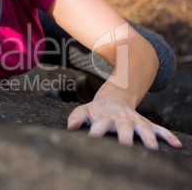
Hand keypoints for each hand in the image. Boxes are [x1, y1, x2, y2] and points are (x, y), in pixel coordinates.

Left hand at [67, 95, 182, 149]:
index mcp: (104, 116)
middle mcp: (121, 119)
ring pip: (144, 128)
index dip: (96, 133)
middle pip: (124, 128)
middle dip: (125, 137)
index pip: (99, 126)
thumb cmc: (97, 109)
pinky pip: (159, 129)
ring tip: (153, 149)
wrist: (115, 97)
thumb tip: (69, 128)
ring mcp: (135, 120)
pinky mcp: (146, 123)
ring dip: (149, 138)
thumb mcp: (84, 110)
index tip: (93, 141)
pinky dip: (167, 136)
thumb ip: (76, 118)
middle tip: (126, 148)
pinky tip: (177, 144)